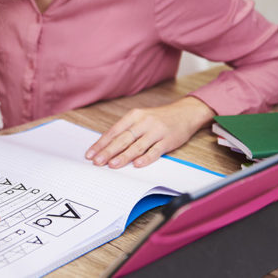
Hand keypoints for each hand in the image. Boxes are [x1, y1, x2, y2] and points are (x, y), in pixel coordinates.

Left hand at [85, 97, 214, 167]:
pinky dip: (146, 158)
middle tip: (97, 161)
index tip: (91, 154)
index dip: (101, 143)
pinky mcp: (168, 140)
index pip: (114, 131)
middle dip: (108, 151)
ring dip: (124, 156)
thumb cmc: (159, 118)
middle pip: (123, 139)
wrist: (186, 112)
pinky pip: (155, 150)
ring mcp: (156, 131)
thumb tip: (107, 145)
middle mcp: (144, 122)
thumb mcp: (140, 118)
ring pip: (137, 146)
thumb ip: (126, 130)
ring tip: (112, 165)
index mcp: (134, 116)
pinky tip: (137, 164)